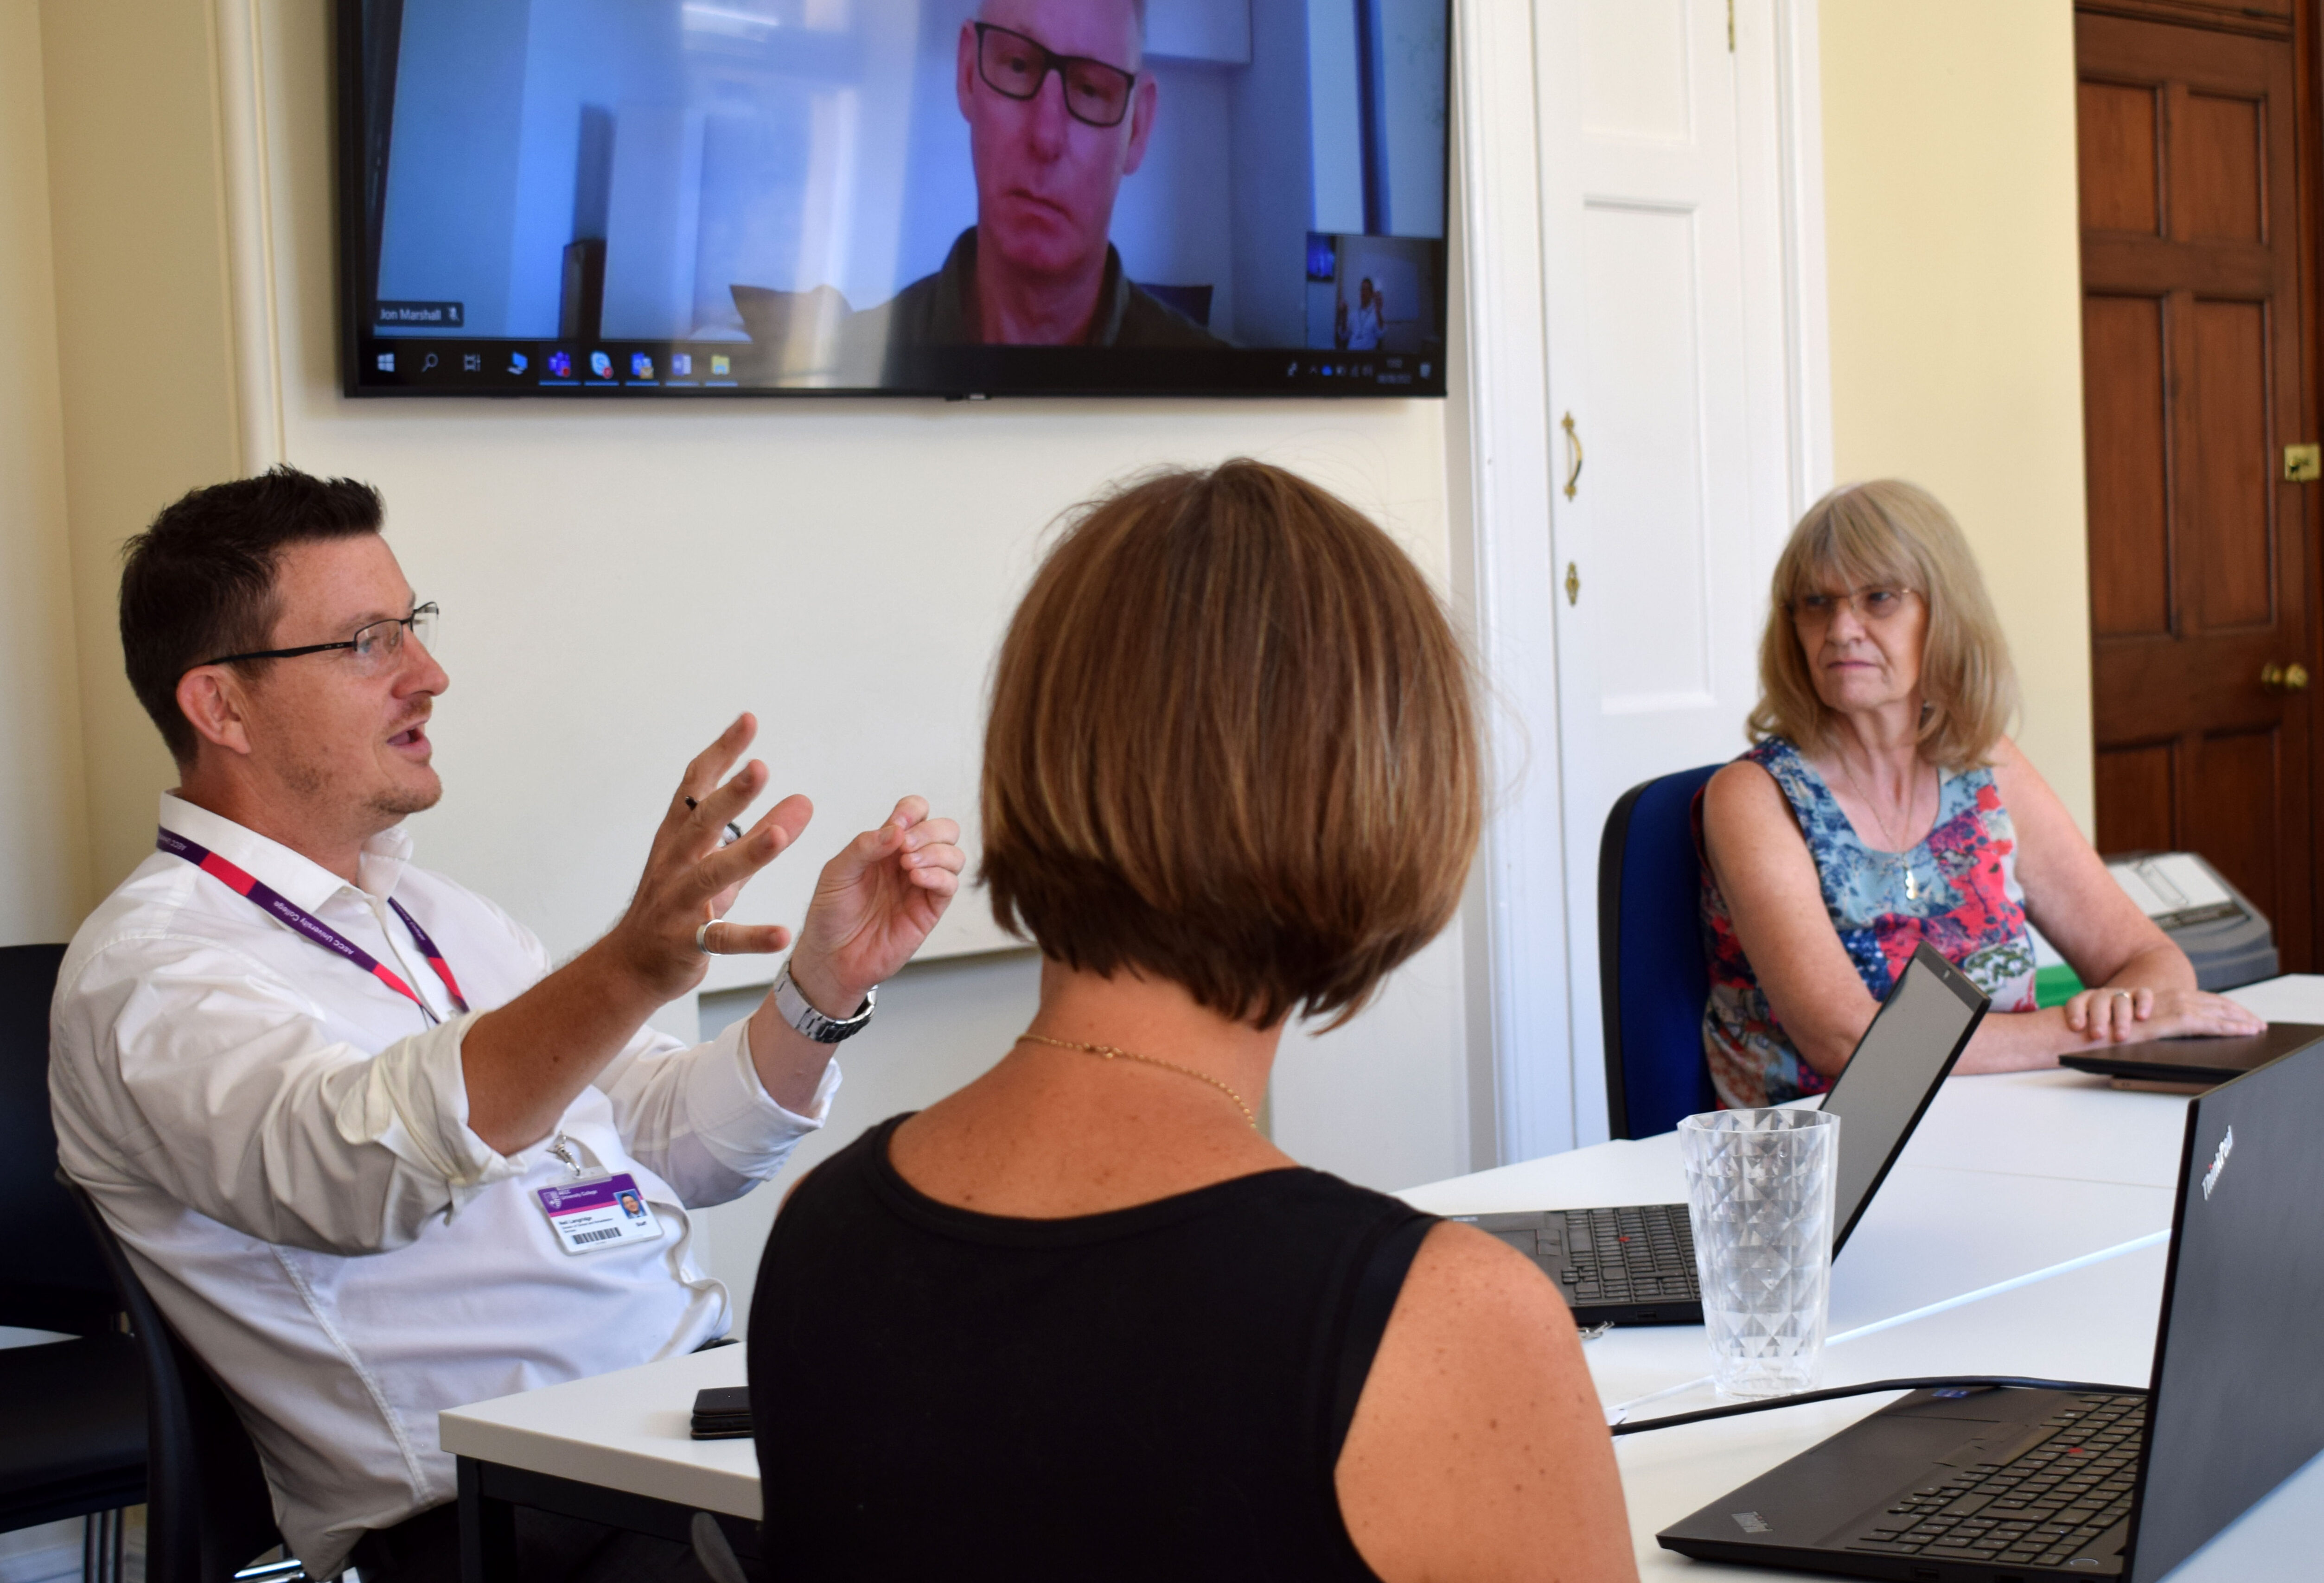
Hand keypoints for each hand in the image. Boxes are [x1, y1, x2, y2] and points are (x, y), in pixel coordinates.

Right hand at [607, 714, 812, 999]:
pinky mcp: (686, 942)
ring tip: (779, 834)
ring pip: (711, 875)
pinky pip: (721, 939)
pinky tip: (783, 934)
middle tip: (761, 767)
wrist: (631, 964)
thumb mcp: (718, 863)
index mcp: (677, 838)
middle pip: (701, 823)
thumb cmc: (679, 904)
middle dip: (729, 795)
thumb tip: (806, 800)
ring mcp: (678, 903)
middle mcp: (675, 864)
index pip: (695, 786)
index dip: (721, 753)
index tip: (749, 720)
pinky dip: (752, 938)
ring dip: (745, 853)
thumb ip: (760, 832)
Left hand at [784, 796, 965, 1015]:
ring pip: (954, 854)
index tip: (896, 825)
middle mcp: (908, 861)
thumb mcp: (837, 873)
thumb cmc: (830, 915)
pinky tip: (916, 879)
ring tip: (908, 866)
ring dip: (935, 852)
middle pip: (944, 829)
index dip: (911, 811)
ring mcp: (921, 885)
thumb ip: (864, 847)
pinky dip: (939, 876)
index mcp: (885, 846)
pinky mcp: (929, 910)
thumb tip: (896, 830)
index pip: (914, 812)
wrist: (831, 958)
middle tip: (905, 847)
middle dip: (929, 831)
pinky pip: (950, 884)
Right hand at [2064, 984, 2265, 1043]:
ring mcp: (2164, 1009)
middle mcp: (2160, 1000)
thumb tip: (2150, 1037)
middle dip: (2233, 1011)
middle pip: (2206, 1000)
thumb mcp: (2119, 1027)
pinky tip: (2242, 1031)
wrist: (2071, 1031)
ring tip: (2255, 1026)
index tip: (2236, 1015)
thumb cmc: (2090, 1035)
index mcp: (2152, 1003)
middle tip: (2256, 1021)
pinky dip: (2227, 1027)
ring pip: (2210, 1009)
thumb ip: (2139, 1028)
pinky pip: (2203, 1023)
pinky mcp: (2165, 1022)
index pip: (2192, 1000)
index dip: (2216, 1006)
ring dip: (2236, 1018)